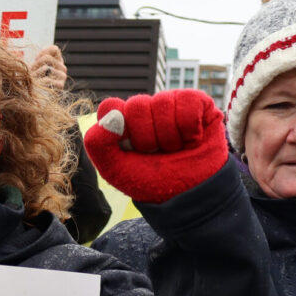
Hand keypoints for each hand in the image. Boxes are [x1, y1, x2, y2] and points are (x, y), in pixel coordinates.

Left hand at [30, 45, 66, 91]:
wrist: (34, 98)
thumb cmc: (34, 80)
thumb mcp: (36, 66)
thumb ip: (43, 56)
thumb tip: (54, 47)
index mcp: (58, 61)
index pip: (54, 49)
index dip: (42, 52)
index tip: (35, 59)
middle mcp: (62, 67)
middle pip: (47, 58)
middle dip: (35, 65)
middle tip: (31, 72)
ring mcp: (63, 76)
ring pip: (45, 68)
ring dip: (35, 74)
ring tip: (32, 79)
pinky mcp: (61, 85)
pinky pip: (47, 79)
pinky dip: (38, 82)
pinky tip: (36, 85)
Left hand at [84, 89, 227, 203]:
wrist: (191, 194)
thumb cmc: (152, 182)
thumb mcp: (116, 170)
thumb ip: (98, 144)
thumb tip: (112, 113)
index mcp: (121, 123)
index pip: (110, 106)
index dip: (119, 127)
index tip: (129, 147)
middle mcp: (145, 110)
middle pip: (136, 105)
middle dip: (146, 138)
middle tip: (155, 153)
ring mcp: (170, 104)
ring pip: (163, 102)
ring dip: (170, 136)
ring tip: (175, 149)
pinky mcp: (197, 103)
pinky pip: (189, 101)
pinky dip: (190, 127)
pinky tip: (192, 140)